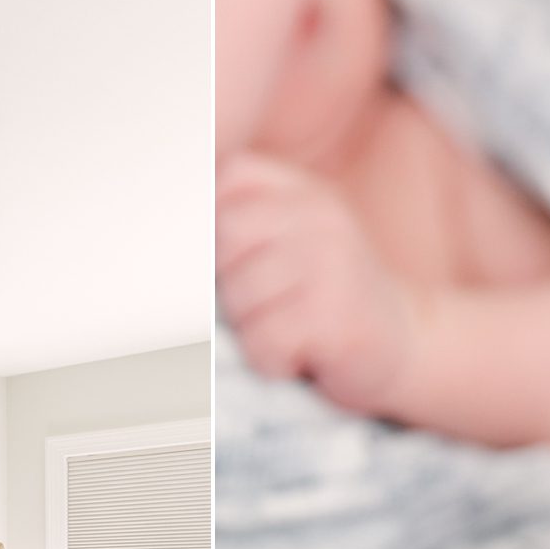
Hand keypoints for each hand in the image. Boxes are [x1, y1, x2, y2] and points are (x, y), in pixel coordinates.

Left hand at [216, 152, 413, 414]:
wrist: (400, 343)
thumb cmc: (320, 297)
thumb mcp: (281, 241)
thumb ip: (229, 223)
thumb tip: (150, 236)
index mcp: (297, 189)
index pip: (219, 188)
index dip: (211, 237)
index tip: (231, 265)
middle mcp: (318, 215)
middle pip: (222, 247)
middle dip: (231, 290)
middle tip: (269, 306)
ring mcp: (332, 261)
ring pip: (239, 299)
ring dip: (254, 329)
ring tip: (290, 329)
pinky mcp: (338, 315)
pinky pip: (265, 343)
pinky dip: (273, 361)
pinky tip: (301, 354)